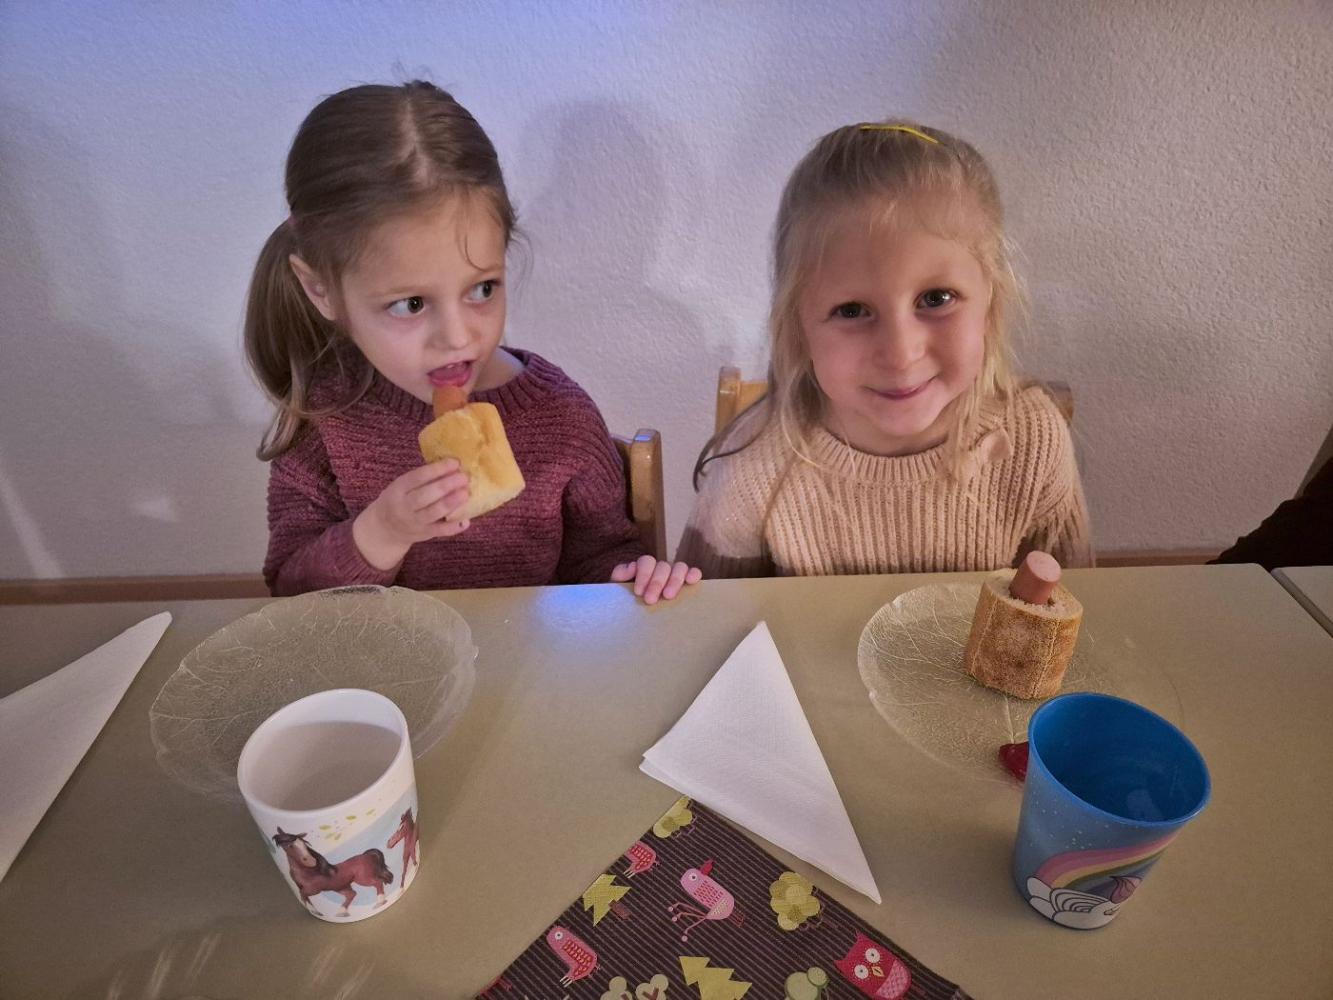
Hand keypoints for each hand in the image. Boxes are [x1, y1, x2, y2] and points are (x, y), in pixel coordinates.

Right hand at [353, 460, 470, 569]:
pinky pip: (440, 531)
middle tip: (464, 477)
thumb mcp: (402, 486)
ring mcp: (414, 522)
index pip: (418, 477)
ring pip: (434, 512)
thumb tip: (452, 466)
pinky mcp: (423, 534)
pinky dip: (453, 527)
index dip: (437, 469)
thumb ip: (422, 479)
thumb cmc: (399, 500)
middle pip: (426, 495)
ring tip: (466, 493)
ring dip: (451, 503)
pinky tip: (466, 521)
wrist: (385, 528)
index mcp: (398, 489)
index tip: (455, 463)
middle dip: (446, 485)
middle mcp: (404, 506)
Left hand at [610, 555, 702, 604]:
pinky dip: (693, 574)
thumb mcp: (618, 588)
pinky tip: (692, 581)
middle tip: (650, 600)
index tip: (638, 592)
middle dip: (656, 583)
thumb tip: (632, 567)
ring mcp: (675, 574)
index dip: (643, 575)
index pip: (646, 562)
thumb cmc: (626, 600)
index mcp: (644, 566)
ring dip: (674, 580)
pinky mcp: (687, 582)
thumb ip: (620, 575)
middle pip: (663, 566)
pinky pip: (693, 572)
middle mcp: (660, 568)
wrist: (632, 614)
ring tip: (668, 596)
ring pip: (679, 567)